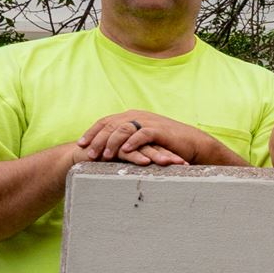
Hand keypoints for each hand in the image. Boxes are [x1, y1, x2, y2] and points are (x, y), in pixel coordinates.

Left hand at [77, 110, 213, 166]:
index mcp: (131, 116)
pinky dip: (132, 142)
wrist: (193, 143)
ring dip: (111, 143)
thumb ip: (128, 140)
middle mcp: (137, 116)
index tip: (80, 144)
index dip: (92, 132)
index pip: (106, 122)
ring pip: (123, 129)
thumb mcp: (144, 140)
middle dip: (97, 139)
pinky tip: (124, 151)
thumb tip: (111, 150)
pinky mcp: (159, 130)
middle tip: (88, 153)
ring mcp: (147, 122)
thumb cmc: (168, 144)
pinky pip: (141, 134)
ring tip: (104, 156)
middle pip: (111, 125)